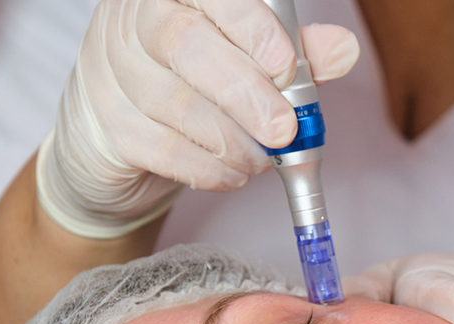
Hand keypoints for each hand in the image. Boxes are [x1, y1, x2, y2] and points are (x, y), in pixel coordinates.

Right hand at [36, 0, 358, 236]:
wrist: (119, 136)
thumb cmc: (191, 85)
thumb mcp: (244, 60)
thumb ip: (290, 53)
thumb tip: (344, 50)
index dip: (250, 25)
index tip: (287, 67)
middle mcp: (132, 22)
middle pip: (185, 44)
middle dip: (246, 92)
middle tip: (284, 130)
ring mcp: (112, 73)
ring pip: (176, 105)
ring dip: (234, 142)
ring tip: (262, 158)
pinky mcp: (110, 127)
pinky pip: (166, 150)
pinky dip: (210, 169)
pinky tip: (233, 172)